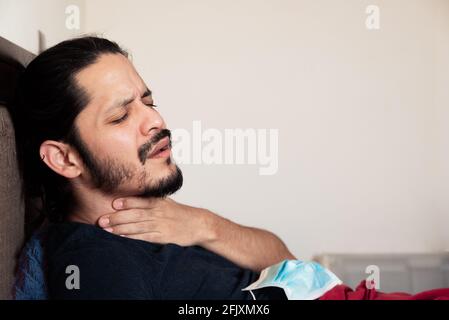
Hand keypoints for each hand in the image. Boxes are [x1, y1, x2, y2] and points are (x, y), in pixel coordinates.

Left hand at [97, 197, 214, 245]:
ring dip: (121, 228)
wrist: (198, 224)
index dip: (127, 202)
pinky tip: (121, 238)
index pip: (141, 201)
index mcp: (159, 202)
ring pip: (138, 227)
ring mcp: (161, 226)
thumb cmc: (179, 213)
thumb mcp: (166, 202)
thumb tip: (128, 197)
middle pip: (136, 214)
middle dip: (118, 217)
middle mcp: (159, 213)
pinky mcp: (163, 237)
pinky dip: (132, 237)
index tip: (114, 203)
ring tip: (106, 229)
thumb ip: (149, 200)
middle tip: (101, 219)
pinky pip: (145, 237)